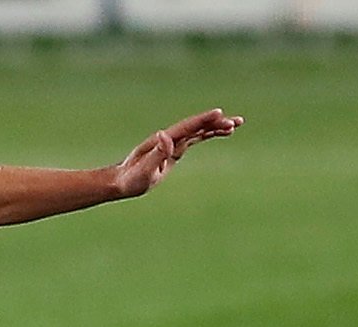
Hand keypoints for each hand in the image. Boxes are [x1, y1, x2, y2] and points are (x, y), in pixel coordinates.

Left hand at [111, 108, 243, 197]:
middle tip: (236, 122)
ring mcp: (172, 144)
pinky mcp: (174, 152)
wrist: (121, 182)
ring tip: (236, 124)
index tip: (219, 113)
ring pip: (197, 132)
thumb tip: (165, 135)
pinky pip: (194, 140)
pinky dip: (207, 135)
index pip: (186, 128)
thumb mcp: (144, 170)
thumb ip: (156, 154)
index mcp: (162, 141)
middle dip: (215, 123)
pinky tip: (220, 134)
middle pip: (195, 127)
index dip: (202, 120)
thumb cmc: (131, 179)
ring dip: (215, 128)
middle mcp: (168, 139)